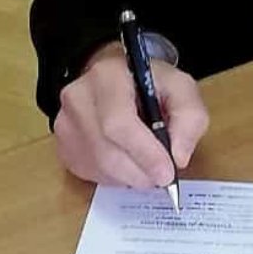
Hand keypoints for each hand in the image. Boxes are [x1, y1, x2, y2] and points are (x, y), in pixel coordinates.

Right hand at [54, 41, 209, 187]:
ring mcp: (64, 123)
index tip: (167, 174)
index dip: (144, 153)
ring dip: (130, 177)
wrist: (112, 79)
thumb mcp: (180, 87)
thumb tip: (179, 156)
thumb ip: (189, 117)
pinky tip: (127, 161)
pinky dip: (116, 178)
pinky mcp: (62, 146)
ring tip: (146, 164)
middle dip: (140, 172)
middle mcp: (77, 98)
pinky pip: (91, 174)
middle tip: (162, 177)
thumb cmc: (148, 83)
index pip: (118, 122)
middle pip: (107, 152)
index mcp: (107, 76)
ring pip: (99, 168)